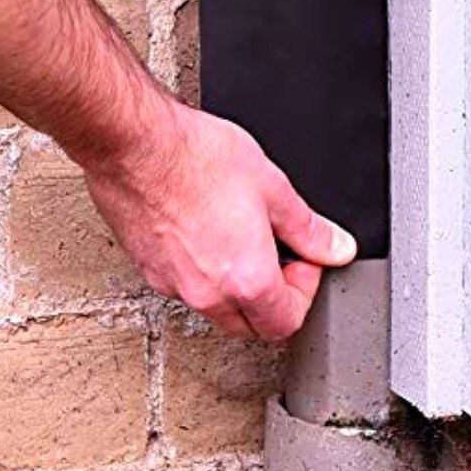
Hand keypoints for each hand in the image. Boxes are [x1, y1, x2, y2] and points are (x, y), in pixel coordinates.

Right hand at [83, 103, 356, 339]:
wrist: (134, 145)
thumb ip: (309, 228)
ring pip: (215, 307)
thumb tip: (336, 247)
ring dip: (234, 286)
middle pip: (250, 325)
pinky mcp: (147, 268)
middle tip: (274, 252)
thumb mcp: (272, 186)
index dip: (304, 289)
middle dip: (271, 298)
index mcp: (246, 279)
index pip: (287, 322)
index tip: (301, 257)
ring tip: (237, 236)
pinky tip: (202, 230)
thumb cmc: (195, 158)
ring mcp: (172, 284)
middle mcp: (207, 294)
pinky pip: (183, 285)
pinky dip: (200, 271)